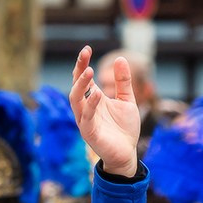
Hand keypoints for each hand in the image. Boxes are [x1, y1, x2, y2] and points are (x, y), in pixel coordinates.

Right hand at [70, 45, 140, 178]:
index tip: (87, 48)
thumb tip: (120, 58)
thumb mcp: (127, 101)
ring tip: (88, 71)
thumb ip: (123, 82)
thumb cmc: (124, 129)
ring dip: (80, 86)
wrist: (127, 153)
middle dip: (78, 70)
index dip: (82, 64)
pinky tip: (97, 94)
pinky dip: (90, 105)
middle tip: (85, 56)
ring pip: (75, 101)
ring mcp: (85, 120)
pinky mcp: (89, 133)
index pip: (83, 78)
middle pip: (76, 86)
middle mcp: (86, 108)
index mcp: (93, 99)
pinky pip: (86, 117)